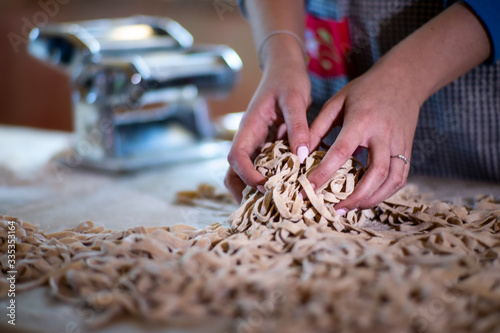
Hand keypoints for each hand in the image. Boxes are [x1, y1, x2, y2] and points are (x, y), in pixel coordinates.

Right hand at [225, 58, 310, 202]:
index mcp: (249, 127)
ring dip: (256, 189)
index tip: (266, 187)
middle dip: (244, 191)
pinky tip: (289, 188)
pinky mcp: (268, 145)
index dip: (247, 175)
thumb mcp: (295, 99)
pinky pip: (264, 168)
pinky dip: (271, 180)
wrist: (285, 67)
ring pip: (247, 173)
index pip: (236, 157)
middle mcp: (249, 139)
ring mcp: (257, 144)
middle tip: (266, 208)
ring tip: (277, 204)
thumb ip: (298, 125)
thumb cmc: (288, 79)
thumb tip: (301, 155)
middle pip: (234, 172)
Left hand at [307, 64, 421, 213]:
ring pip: (392, 179)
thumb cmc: (364, 90)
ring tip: (351, 209)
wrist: (403, 79)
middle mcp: (383, 134)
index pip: (341, 152)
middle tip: (335, 209)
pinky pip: (401, 177)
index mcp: (361, 120)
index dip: (324, 173)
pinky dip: (386, 192)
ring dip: (372, 199)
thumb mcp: (337, 102)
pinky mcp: (407, 149)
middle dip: (355, 196)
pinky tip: (369, 199)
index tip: (308, 189)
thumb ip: (318, 127)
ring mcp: (399, 143)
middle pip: (374, 172)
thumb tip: (300, 153)